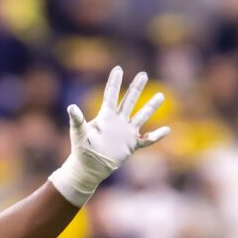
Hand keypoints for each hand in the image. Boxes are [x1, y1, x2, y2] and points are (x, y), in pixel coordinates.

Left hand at [49, 67, 169, 206]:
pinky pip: (147, 140)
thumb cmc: (81, 150)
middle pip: (129, 101)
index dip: (114, 82)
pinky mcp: (131, 145)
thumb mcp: (79, 134)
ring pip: (141, 116)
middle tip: (143, 74)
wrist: (88, 168)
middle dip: (136, 88)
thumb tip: (71, 107)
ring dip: (151, 107)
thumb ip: (77, 120)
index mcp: (106, 117)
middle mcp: (118, 122)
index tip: (118, 69)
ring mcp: (126, 133)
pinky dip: (156, 136)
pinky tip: (167, 130)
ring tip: (161, 96)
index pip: (111, 96)